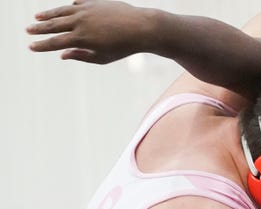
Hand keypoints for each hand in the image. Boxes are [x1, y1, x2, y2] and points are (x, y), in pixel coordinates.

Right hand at [26, 0, 152, 63]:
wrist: (140, 27)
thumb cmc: (123, 47)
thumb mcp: (103, 57)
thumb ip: (81, 56)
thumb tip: (62, 55)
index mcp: (81, 38)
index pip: (55, 42)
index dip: (42, 45)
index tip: (31, 47)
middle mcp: (80, 22)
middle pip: (54, 25)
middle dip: (39, 28)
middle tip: (27, 30)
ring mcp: (86, 9)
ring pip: (62, 11)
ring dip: (48, 14)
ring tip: (37, 17)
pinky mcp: (94, 2)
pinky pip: (77, 3)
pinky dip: (70, 7)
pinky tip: (66, 10)